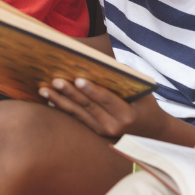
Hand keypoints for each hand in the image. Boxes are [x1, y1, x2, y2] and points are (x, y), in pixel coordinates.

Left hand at [39, 77, 169, 137]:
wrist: (151, 131)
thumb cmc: (146, 105)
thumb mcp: (142, 92)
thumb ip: (125, 78)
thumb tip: (104, 62)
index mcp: (126, 115)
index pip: (106, 100)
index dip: (92, 90)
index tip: (78, 79)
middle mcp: (112, 126)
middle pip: (87, 106)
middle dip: (70, 93)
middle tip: (55, 80)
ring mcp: (102, 131)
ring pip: (77, 113)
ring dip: (59, 100)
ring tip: (44, 89)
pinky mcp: (94, 132)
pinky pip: (76, 117)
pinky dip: (62, 107)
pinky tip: (49, 98)